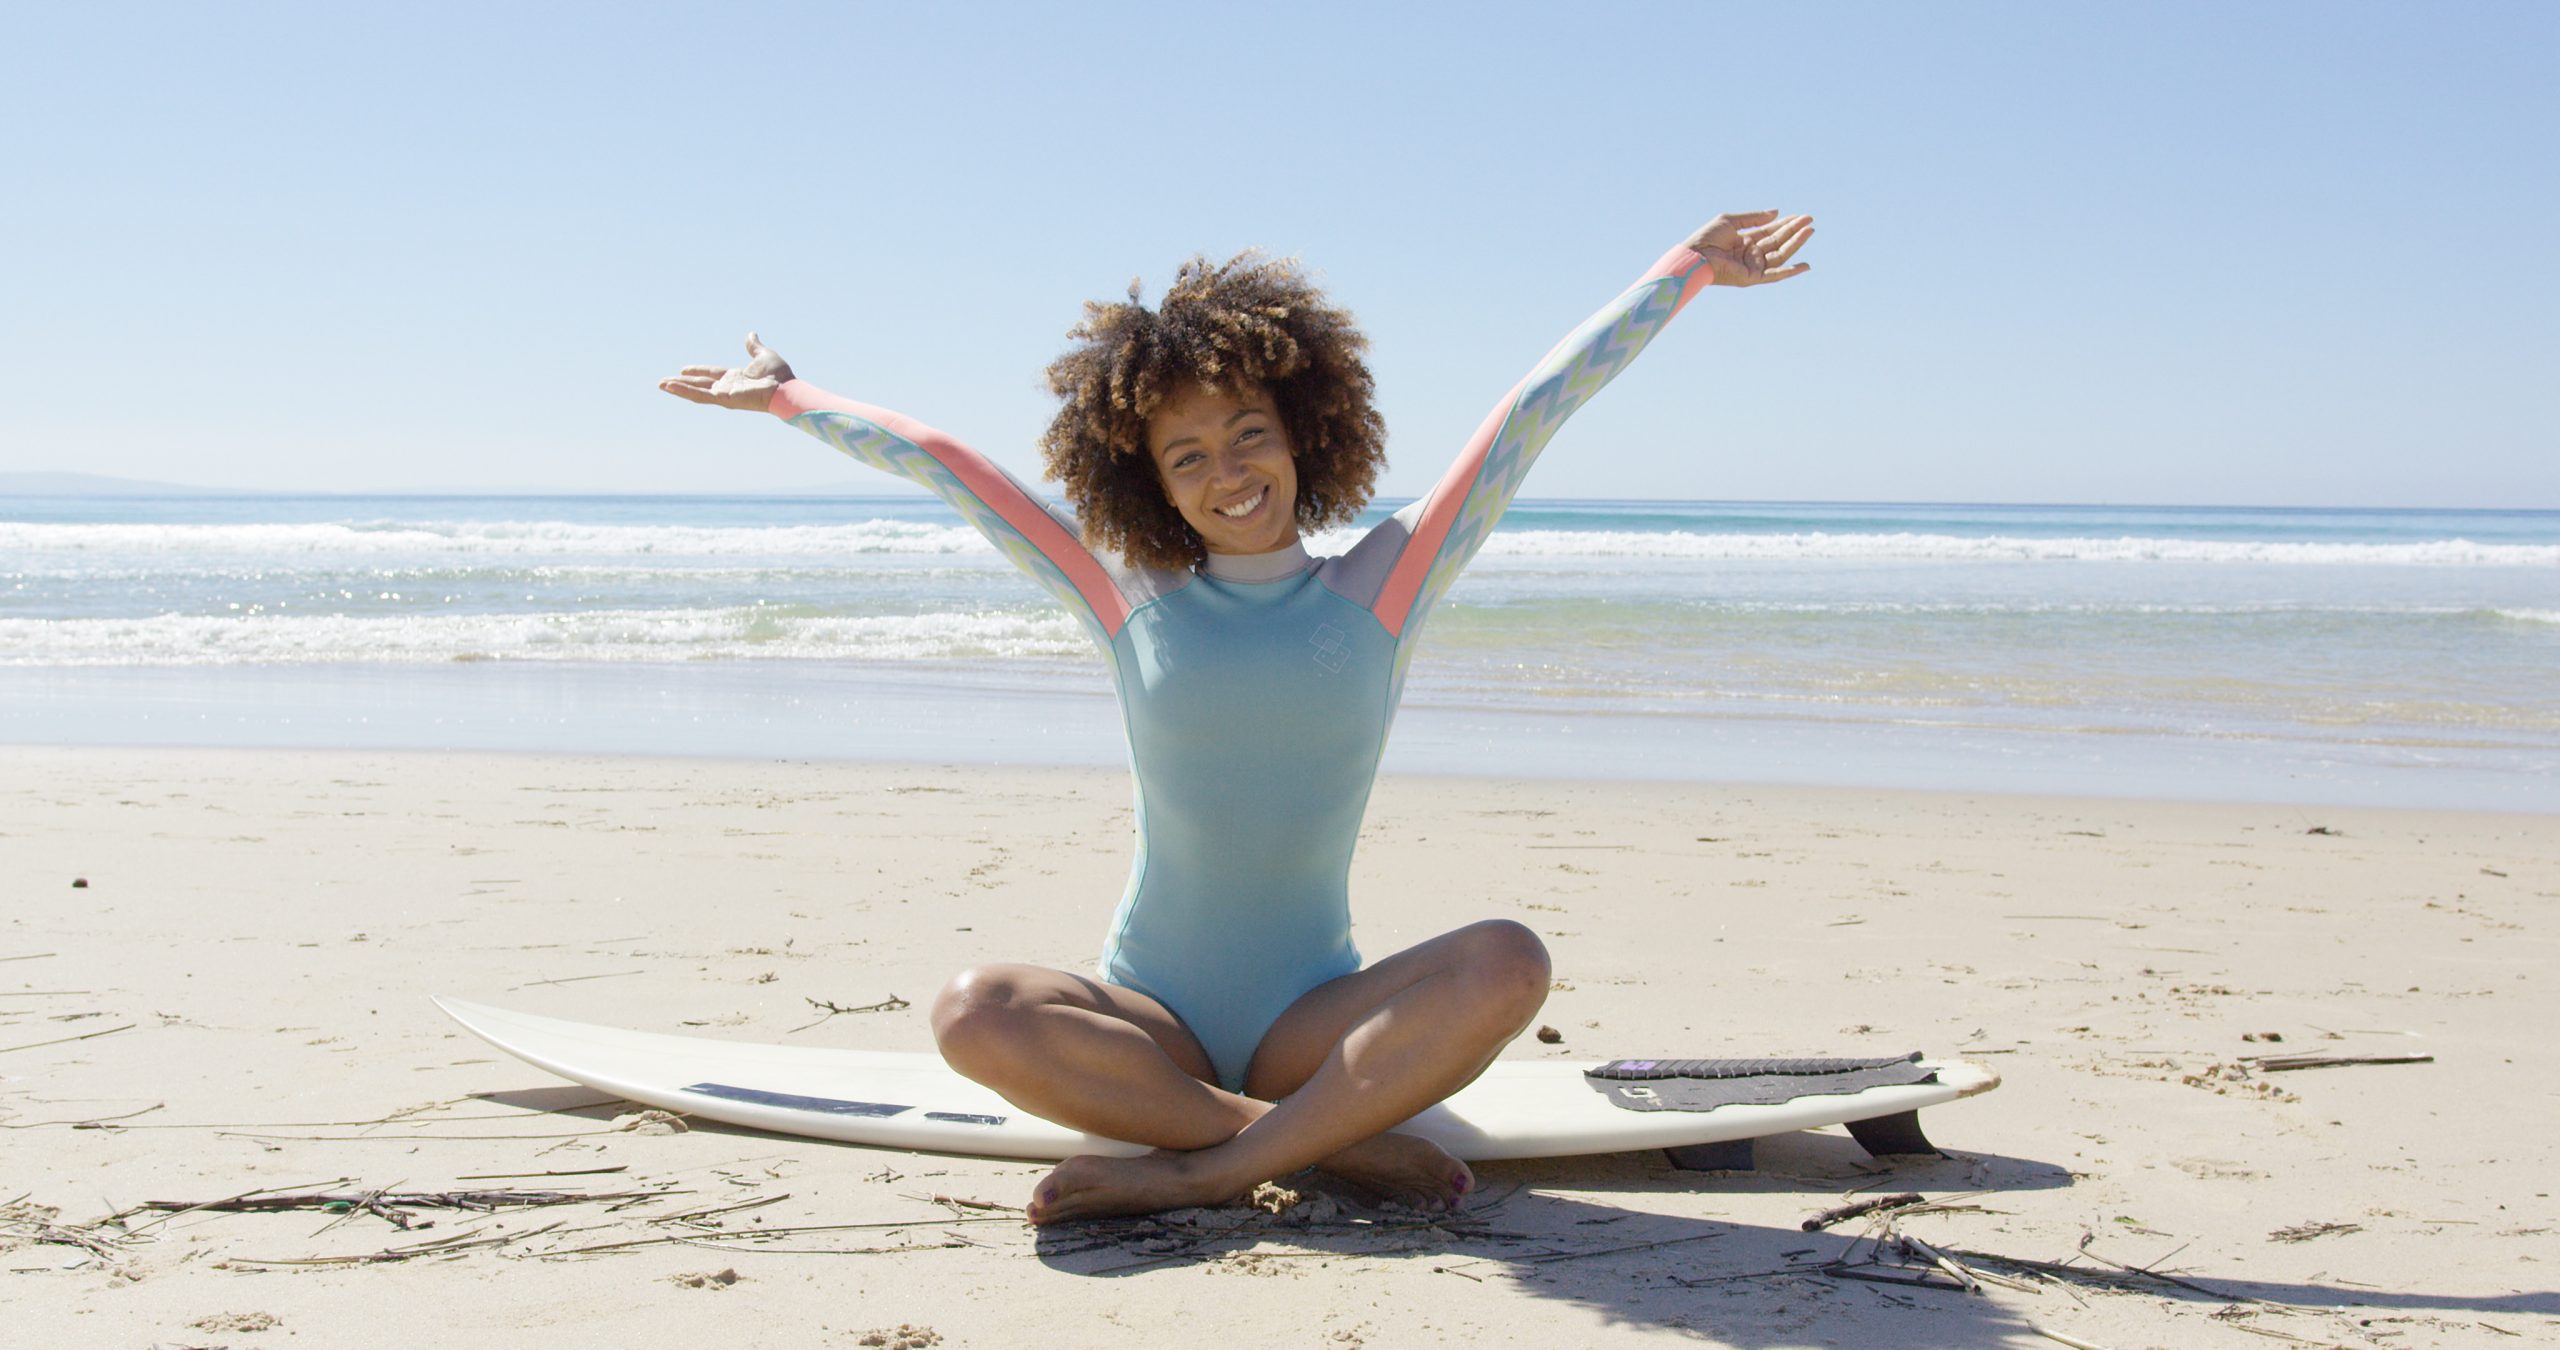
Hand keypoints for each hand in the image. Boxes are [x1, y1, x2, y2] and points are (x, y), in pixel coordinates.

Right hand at [659, 333, 796, 410]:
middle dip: (682, 383)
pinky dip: (685, 391)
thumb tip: (751, 334)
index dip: (698, 372)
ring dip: (678, 388)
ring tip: (661, 385)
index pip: (711, 374)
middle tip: (664, 382)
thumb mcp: (763, 355)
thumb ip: (753, 346)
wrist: (785, 388)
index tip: (683, 369)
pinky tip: (671, 387)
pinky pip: (700, 395)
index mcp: (735, 378)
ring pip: (696, 392)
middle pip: (699, 384)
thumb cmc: (779, 375)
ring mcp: (724, 395)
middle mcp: (728, 388)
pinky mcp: (723, 399)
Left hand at [1683, 212, 1813, 286]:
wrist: (1695, 255)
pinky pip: (1775, 275)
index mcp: (1745, 241)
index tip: (1802, 216)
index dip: (1786, 224)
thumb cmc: (1707, 237)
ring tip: (1809, 231)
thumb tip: (1776, 212)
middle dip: (1794, 231)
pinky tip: (1805, 265)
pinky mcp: (1752, 278)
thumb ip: (1754, 218)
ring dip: (1795, 244)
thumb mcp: (1732, 221)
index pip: (1771, 231)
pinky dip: (1790, 271)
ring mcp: (1752, 267)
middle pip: (1778, 242)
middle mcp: (1751, 254)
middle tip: (1810, 221)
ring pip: (1780, 255)